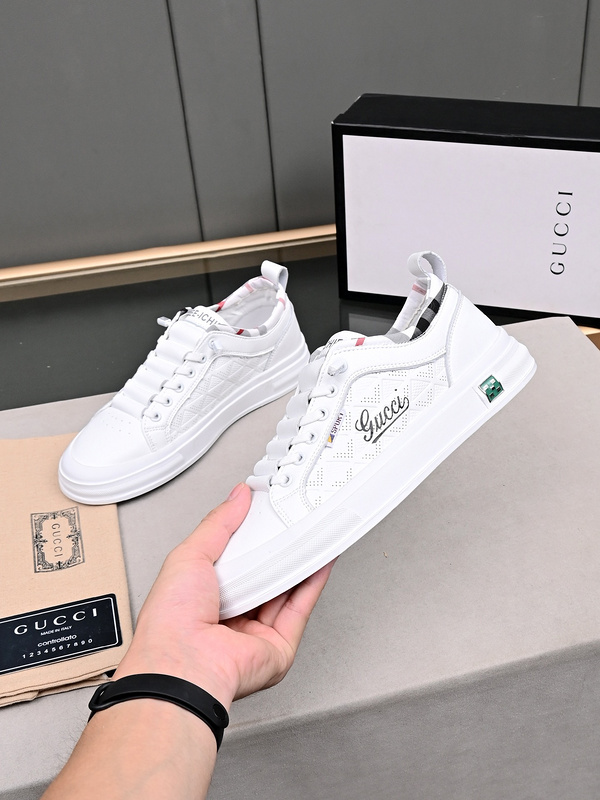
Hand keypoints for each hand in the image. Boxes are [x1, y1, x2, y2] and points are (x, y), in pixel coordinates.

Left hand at [114, 482, 333, 707]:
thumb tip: (237, 497)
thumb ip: (218, 523)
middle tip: (290, 521)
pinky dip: (313, 582)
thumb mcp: (190, 554)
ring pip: (286, 591)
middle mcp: (230, 618)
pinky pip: (301, 608)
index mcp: (201, 598)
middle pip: (263, 576)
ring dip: (300, 562)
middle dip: (277, 549)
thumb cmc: (170, 622)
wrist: (183, 663)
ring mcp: (255, 633)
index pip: (233, 560)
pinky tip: (319, 559)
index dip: (250, 537)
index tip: (264, 515)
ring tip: (311, 533)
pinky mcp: (279, 646)